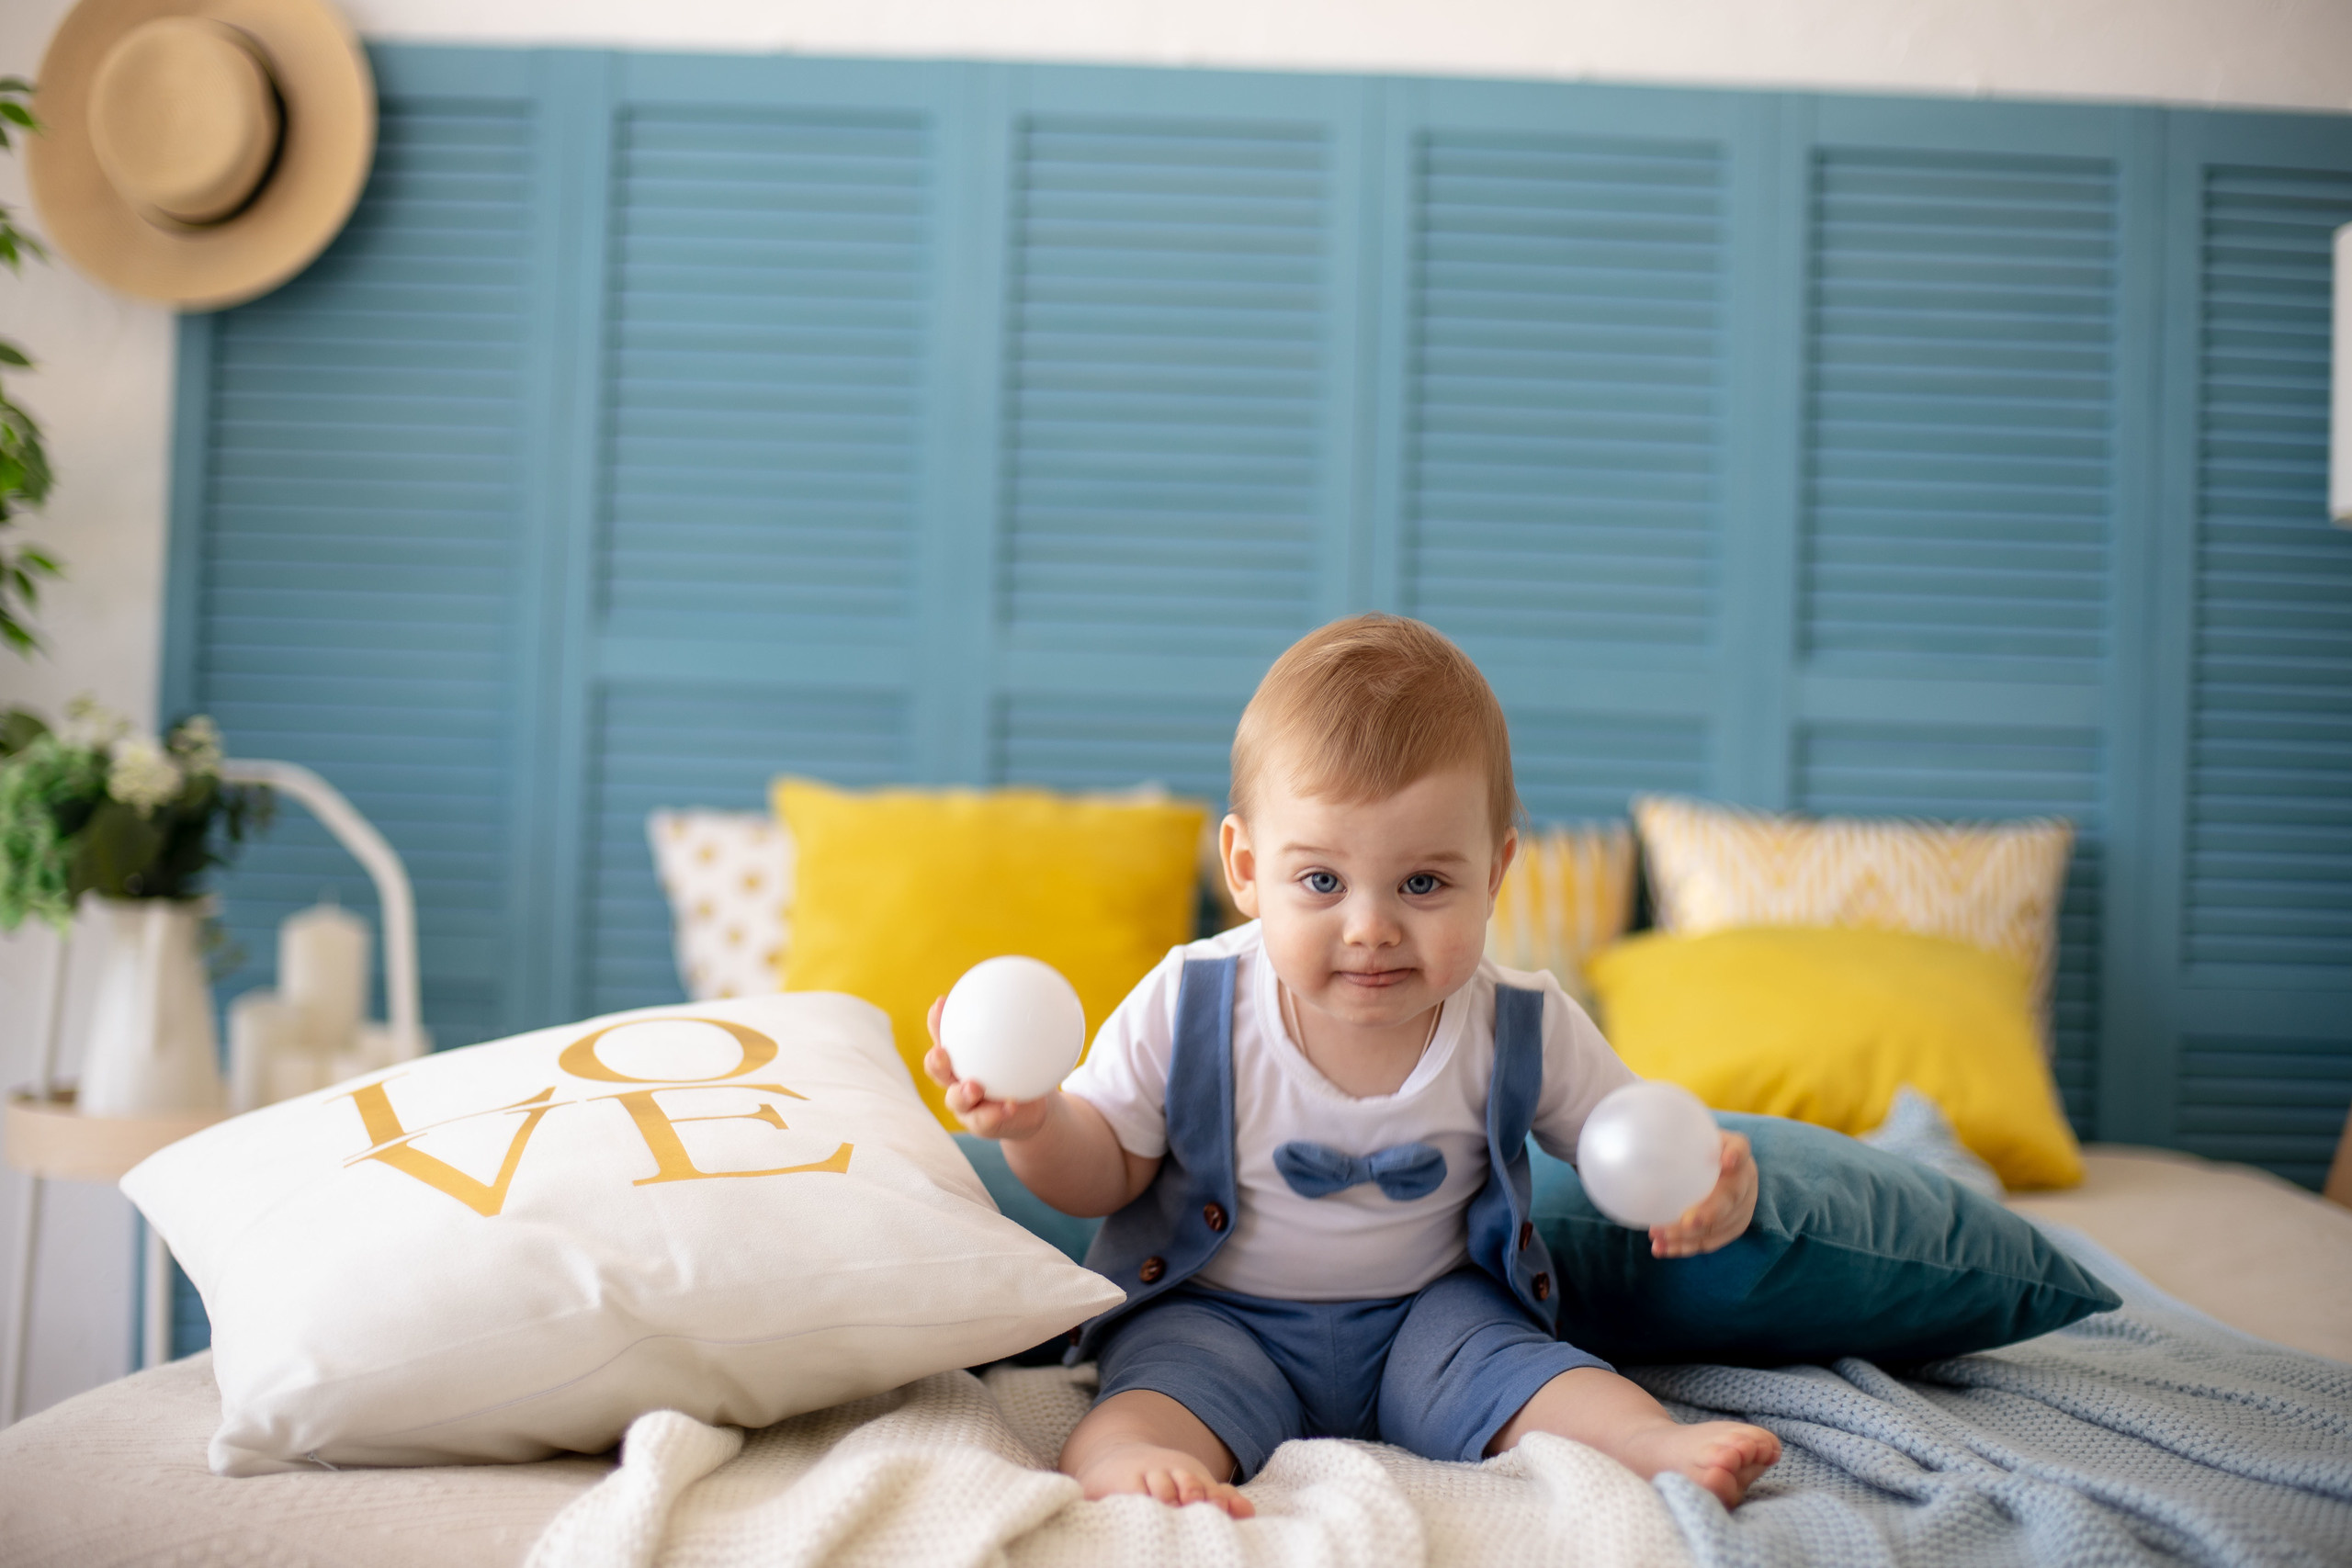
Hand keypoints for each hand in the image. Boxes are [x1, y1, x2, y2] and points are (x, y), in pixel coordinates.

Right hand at [922, 995, 1052, 1140]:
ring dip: (962, 1093)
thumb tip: (1041, 992)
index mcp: (961, 1058)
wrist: (1031, 1108)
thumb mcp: (1023, 1048)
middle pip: (938, 1071)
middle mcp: (956, 1081)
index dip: (936, 1022)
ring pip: (956, 1100)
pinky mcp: (981, 1125)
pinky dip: (997, 1112)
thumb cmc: (1021, 1071)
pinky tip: (1010, 1105)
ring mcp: (966, 1106)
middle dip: (936, 1062)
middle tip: (941, 1053)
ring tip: (974, 1087)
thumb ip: (1024, 1027)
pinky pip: (985, 1120)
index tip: (940, 1005)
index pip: (943, 1036)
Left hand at [1647, 1131, 1755, 1257]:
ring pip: (1720, 1225)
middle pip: (1730, 1198)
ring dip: (1689, 1236)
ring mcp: (1742, 1206)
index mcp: (1736, 1150)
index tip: (1725, 1162)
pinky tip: (1662, 1249)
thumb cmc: (1692, 1147)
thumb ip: (1670, 1142)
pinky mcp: (1732, 1226)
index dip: (1735, 1156)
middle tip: (1683, 1222)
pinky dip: (1686, 1247)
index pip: (1740, 1150)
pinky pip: (1711, 1241)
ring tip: (1658, 1236)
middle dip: (1708, 1213)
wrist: (1711, 1162)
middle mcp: (1745, 1179)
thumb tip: (1638, 1168)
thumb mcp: (1685, 1137)